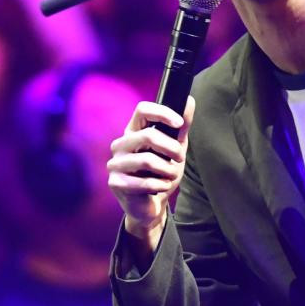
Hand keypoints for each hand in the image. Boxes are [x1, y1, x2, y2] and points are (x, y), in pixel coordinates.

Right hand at [108, 98, 193, 255]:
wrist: (151, 205)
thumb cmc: (161, 173)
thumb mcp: (175, 148)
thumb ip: (181, 127)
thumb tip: (189, 100)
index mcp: (133, 131)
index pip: (142, 110)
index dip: (162, 113)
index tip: (179, 123)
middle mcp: (120, 144)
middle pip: (147, 135)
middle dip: (171, 148)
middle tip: (180, 157)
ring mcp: (115, 164)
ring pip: (146, 160)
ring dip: (166, 170)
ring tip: (170, 176)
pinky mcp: (115, 182)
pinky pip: (143, 182)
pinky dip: (160, 185)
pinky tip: (162, 186)